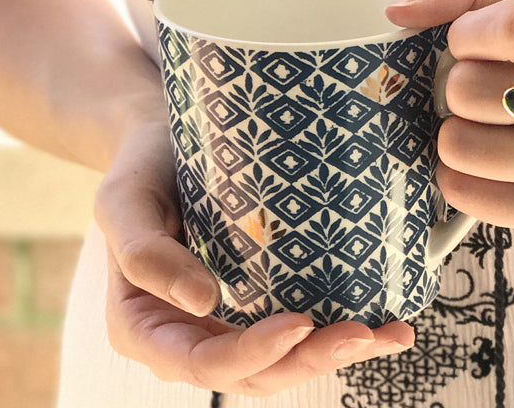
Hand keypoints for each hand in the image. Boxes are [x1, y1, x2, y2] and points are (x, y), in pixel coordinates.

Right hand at [94, 121, 415, 396]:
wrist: (162, 139)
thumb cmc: (140, 167)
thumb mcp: (124, 201)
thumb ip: (146, 253)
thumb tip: (202, 303)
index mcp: (145, 326)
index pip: (200, 363)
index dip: (251, 353)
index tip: (299, 324)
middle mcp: (189, 334)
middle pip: (252, 373)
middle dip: (310, 360)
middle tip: (363, 334)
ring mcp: (227, 320)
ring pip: (282, 360)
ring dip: (335, 353)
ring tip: (389, 335)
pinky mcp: (260, 297)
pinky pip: (297, 329)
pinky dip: (338, 331)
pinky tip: (385, 323)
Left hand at [384, 0, 513, 239]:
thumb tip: (403, 10)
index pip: (512, 27)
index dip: (468, 31)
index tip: (469, 37)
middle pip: (469, 89)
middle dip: (460, 83)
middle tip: (488, 86)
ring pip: (458, 143)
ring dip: (456, 128)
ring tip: (489, 123)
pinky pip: (460, 189)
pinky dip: (459, 172)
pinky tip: (492, 160)